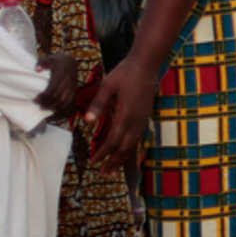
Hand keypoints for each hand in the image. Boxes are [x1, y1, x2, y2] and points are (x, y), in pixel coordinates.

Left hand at [36, 51, 78, 115]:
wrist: (70, 62)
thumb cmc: (56, 61)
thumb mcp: (48, 58)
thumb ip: (42, 62)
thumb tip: (37, 70)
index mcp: (62, 73)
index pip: (53, 89)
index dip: (44, 97)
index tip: (35, 99)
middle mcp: (69, 82)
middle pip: (59, 98)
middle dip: (48, 104)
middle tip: (38, 106)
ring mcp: (73, 89)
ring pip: (66, 103)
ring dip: (55, 110)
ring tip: (45, 112)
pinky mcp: (75, 94)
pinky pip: (72, 106)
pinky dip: (64, 113)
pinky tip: (55, 117)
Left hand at [86, 55, 157, 171]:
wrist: (147, 63)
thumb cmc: (125, 73)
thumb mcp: (107, 86)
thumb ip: (98, 104)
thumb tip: (88, 121)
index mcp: (126, 114)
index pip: (113, 140)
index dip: (103, 152)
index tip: (93, 161)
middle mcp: (136, 120)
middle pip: (125, 147)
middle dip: (114, 161)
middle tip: (104, 173)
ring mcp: (143, 118)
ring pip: (133, 143)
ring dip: (123, 157)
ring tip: (114, 167)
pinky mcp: (146, 114)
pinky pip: (138, 136)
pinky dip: (130, 146)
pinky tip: (125, 148)